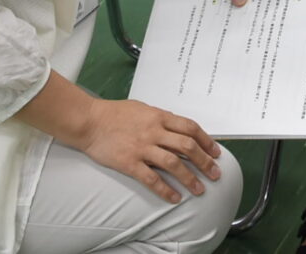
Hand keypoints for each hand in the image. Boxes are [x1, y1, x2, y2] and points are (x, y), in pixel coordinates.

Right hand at [79, 99, 221, 201]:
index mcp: (159, 117)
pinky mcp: (129, 162)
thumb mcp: (143, 109)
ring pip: (173, 164)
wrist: (89, 121)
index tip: (215, 152)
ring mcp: (142, 147)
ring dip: (189, 178)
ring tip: (199, 189)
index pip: (190, 128)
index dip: (206, 141)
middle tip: (215, 174)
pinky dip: (165, 189)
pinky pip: (151, 178)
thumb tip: (179, 130)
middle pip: (187, 147)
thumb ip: (161, 119)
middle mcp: (154, 131)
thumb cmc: (115, 114)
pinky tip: (174, 197)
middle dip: (204, 162)